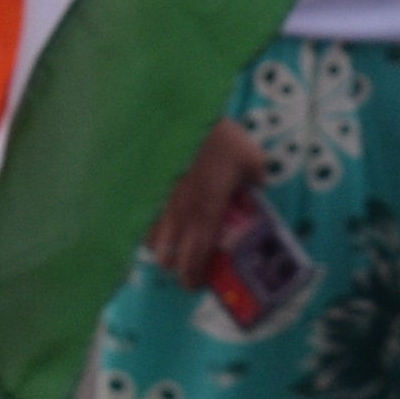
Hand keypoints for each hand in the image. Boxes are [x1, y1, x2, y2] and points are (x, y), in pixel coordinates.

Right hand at [147, 119, 270, 292]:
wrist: (183, 114)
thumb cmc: (219, 137)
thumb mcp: (252, 158)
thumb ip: (256, 178)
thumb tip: (257, 185)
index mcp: (207, 212)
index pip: (197, 258)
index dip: (195, 278)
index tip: (199, 285)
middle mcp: (179, 213)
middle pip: (166, 259)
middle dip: (176, 269)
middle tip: (188, 267)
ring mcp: (159, 201)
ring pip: (150, 240)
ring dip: (161, 248)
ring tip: (173, 242)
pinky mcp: (146, 188)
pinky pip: (141, 217)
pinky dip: (147, 225)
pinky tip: (158, 217)